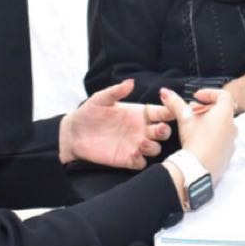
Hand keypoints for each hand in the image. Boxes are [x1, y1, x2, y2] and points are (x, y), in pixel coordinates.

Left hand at [58, 79, 173, 167]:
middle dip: (165, 131)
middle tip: (159, 129)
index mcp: (139, 113)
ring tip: (142, 143)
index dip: (170, 110)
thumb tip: (130, 82)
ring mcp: (135, 145)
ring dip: (153, 146)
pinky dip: (141, 160)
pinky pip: (141, 163)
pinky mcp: (127, 159)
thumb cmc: (88, 113)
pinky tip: (133, 154)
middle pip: (163, 132)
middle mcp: (140, 129)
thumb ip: (116, 91)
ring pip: (155, 148)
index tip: (171, 108)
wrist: (73, 134)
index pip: (161, 112)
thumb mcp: (100, 99)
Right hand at [160, 88, 236, 204]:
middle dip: (206, 108)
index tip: (196, 97)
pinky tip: (199, 140)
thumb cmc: (194, 141)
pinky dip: (213, 136)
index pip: (223, 95)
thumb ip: (175, 103)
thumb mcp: (184, 119)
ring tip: (193, 125)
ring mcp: (232, 141)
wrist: (199, 169)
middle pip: (222, 110)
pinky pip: (222, 140)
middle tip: (192, 111)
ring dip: (209, 122)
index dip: (209, 93)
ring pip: (222, 125)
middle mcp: (233, 126)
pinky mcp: (228, 153)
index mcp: (225, 113)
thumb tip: (165, 92)